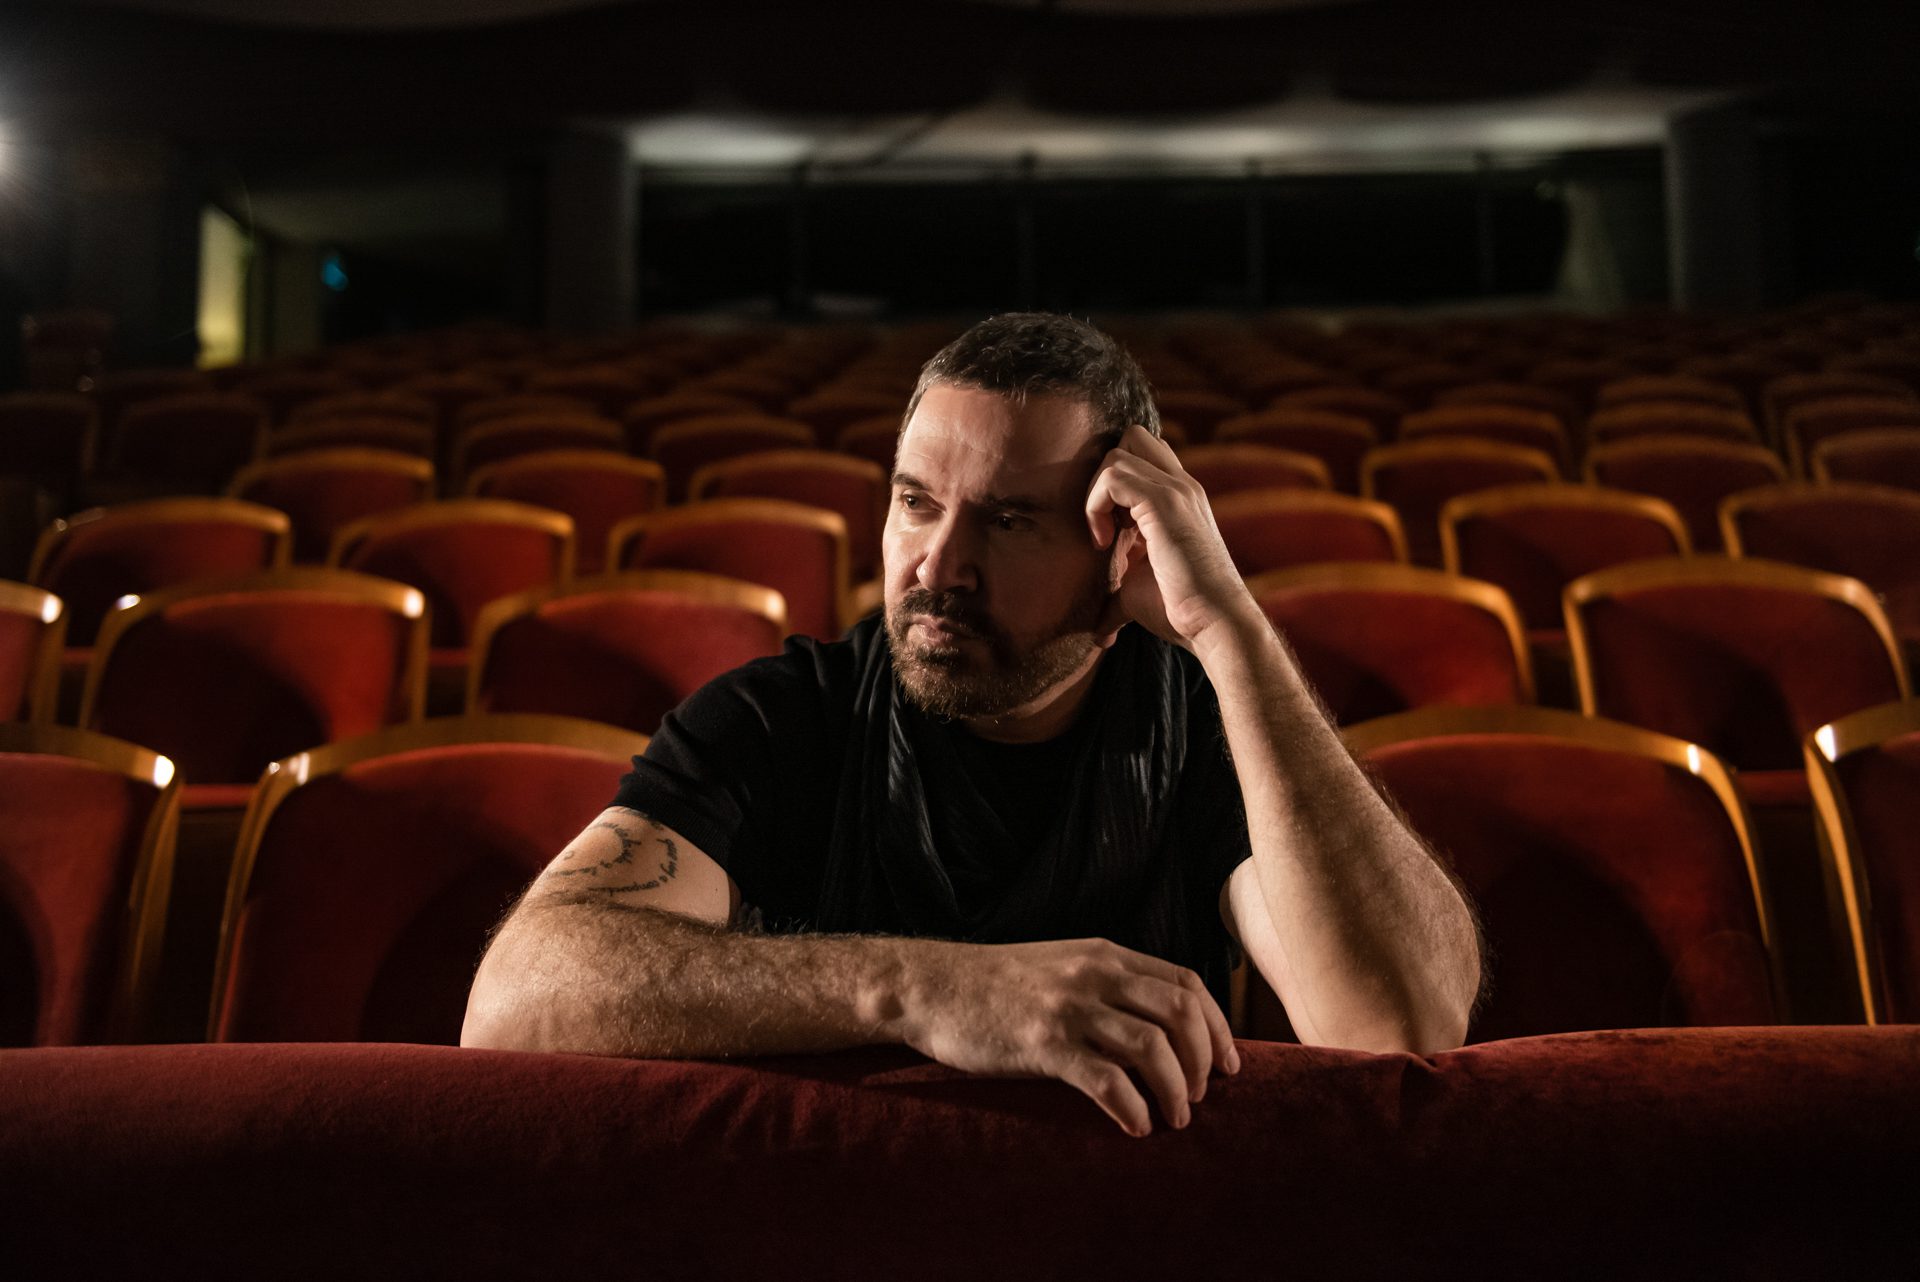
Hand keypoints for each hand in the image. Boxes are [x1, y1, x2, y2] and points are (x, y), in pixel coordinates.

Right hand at [899, 937, 1241, 1136]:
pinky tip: (1135, 1126)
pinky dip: (1132, 1107)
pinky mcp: (1042, 1043)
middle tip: (1200, 1097)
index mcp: (1105, 955)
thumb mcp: (1062, 967)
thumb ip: (1107, 985)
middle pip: (1180, 1012)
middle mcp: (1094, 975)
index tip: (1227, 1065)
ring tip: (1173, 1118)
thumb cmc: (997, 986)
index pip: (1186, 983)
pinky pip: (1106, 1080)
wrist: (932, 986)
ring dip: (1175, 1090)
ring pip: (1152, 1047)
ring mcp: (1069, 1008)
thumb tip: (1158, 1028)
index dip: (1217, 1027)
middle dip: (1203, 1061)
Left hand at [1084, 425, 1254, 652]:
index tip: (1111, 530)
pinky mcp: (1165, 503)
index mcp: (1180, 498)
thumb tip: (1100, 634)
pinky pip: (1113, 476)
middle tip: (1105, 522)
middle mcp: (1181, 485)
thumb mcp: (1139, 592)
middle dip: (1105, 474)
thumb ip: (1118, 596)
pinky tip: (1104, 542)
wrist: (1215, 623)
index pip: (1143, 456)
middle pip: (1133, 437)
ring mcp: (1176, 490)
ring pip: (1117, 453)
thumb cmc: (1181, 612)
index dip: (1114, 483)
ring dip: (1096, 493)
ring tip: (1104, 537)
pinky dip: (1096, 505)